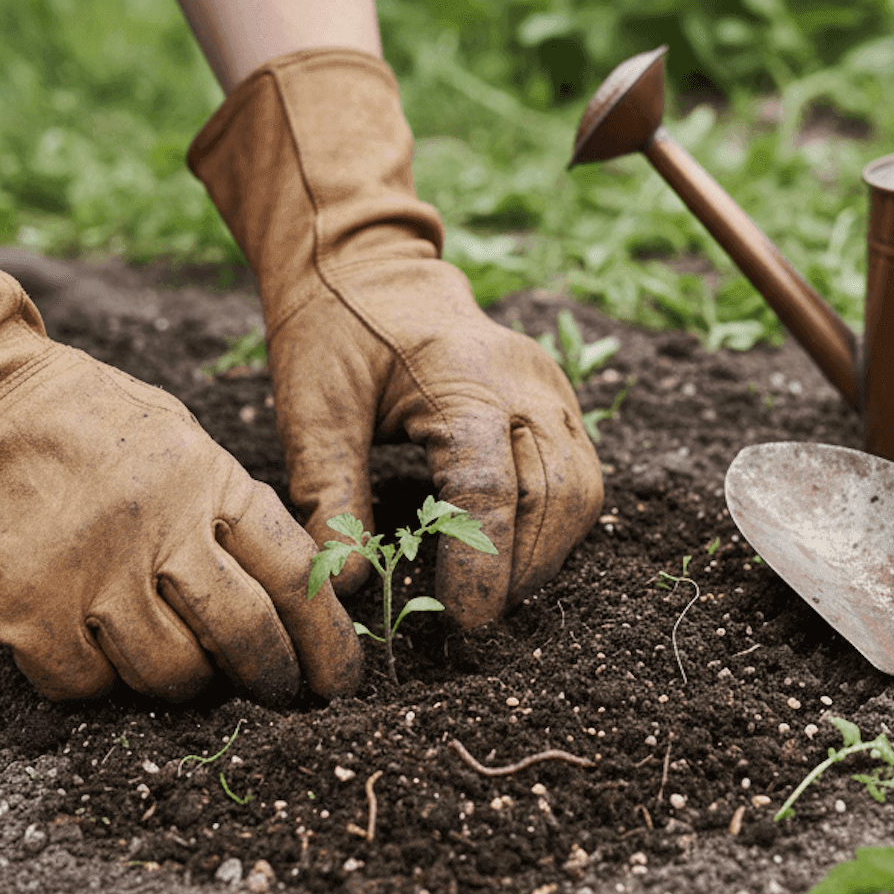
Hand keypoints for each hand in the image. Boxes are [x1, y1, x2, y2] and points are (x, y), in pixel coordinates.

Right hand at [0, 345, 362, 703]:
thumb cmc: (87, 420)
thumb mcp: (182, 438)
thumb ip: (231, 507)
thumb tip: (294, 590)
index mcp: (211, 481)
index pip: (295, 574)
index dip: (327, 637)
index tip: (339, 677)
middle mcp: (160, 527)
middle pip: (245, 631)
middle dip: (272, 678)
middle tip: (278, 695)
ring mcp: (94, 570)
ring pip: (170, 671)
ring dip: (182, 682)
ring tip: (176, 661)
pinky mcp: (29, 608)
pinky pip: (85, 683)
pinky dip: (95, 681)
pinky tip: (90, 648)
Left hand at [273, 254, 602, 625]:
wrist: (372, 270)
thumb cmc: (335, 333)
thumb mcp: (311, 409)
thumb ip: (329, 494)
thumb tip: (346, 586)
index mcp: (463, 377)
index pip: (490, 487)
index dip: (481, 564)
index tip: (460, 623)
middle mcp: (525, 381)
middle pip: (557, 493)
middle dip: (524, 569)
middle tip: (476, 621)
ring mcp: (551, 389)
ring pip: (581, 490)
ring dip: (546, 554)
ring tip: (495, 595)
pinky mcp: (558, 402)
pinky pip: (579, 476)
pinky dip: (553, 526)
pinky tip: (512, 554)